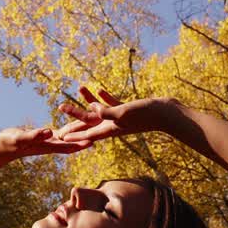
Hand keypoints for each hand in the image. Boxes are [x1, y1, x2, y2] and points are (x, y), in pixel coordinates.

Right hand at [0, 124, 94, 159]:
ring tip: (99, 123)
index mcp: (48, 146)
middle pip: (74, 140)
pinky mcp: (50, 135)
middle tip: (102, 129)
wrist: (6, 145)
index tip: (93, 140)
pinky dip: (75, 125)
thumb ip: (35, 135)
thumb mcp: (22, 137)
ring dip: (85, 130)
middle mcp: (54, 144)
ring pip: (72, 135)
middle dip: (88, 136)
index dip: (80, 143)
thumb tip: (48, 132)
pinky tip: (83, 119)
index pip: (68, 146)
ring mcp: (52, 140)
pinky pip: (66, 130)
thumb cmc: (11, 142)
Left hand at [53, 87, 174, 142]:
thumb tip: (92, 109)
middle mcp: (113, 125)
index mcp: (110, 128)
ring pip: (99, 110)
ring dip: (88, 102)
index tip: (60, 138)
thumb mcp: (124, 112)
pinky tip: (98, 89)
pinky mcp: (128, 109)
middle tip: (61, 118)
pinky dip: (104, 97)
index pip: (88, 133)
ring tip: (79, 90)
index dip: (73, 135)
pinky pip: (112, 103)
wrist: (167, 113)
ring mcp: (120, 117)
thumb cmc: (146, 114)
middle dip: (75, 121)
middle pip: (89, 123)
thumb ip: (107, 112)